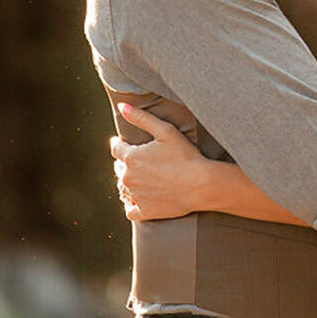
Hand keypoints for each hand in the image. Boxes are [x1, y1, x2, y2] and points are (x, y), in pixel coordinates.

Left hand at [110, 103, 209, 220]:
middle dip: (125, 162)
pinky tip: (139, 198)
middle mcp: (129, 178)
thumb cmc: (185, 155)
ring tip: (139, 178)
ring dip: (128, 182)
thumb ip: (141, 117)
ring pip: (123, 188)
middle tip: (137, 160)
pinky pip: (130, 209)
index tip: (122, 143)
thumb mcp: (165, 131)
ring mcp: (136, 196)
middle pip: (119, 168)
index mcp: (131, 157)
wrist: (200, 184)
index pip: (116, 149)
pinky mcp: (144, 211)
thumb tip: (121, 106)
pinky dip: (132, 204)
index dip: (119, 144)